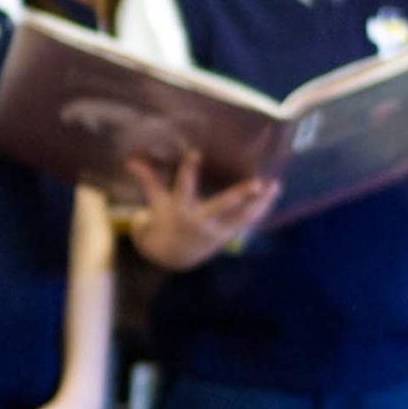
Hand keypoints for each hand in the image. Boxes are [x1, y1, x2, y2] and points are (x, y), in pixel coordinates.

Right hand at [126, 151, 277, 270]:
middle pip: (222, 206)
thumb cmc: (164, 221)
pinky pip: (247, 222)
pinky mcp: (228, 236)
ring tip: (275, 185)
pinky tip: (273, 195)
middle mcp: (200, 221)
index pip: (184, 186)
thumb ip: (148, 180)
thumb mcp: (155, 202)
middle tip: (258, 182)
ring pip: (242, 216)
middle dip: (240, 195)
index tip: (195, 152)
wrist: (172, 256)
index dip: (189, 169)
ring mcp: (217, 230)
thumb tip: (131, 160)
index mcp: (180, 210)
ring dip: (260, 202)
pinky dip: (261, 210)